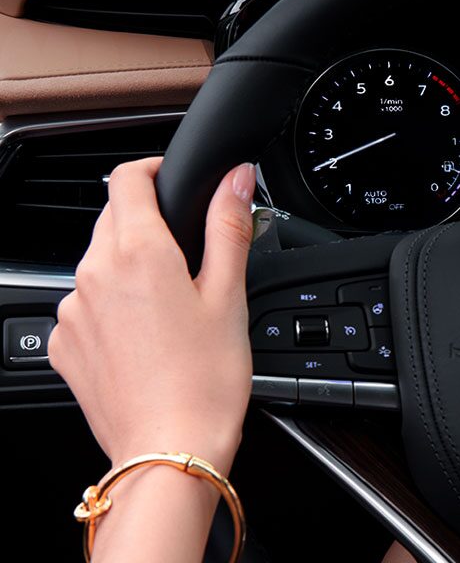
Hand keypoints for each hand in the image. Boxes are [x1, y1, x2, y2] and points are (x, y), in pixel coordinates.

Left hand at [49, 158, 255, 473]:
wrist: (170, 449)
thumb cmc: (205, 379)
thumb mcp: (230, 294)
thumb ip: (229, 226)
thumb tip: (236, 178)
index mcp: (138, 252)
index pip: (126, 178)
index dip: (152, 169)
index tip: (172, 179)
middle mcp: (93, 274)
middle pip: (112, 218)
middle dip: (147, 222)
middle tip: (190, 254)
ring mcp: (72, 311)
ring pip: (98, 263)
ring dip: (129, 266)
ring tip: (172, 304)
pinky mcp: (64, 344)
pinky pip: (85, 304)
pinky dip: (112, 306)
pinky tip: (147, 335)